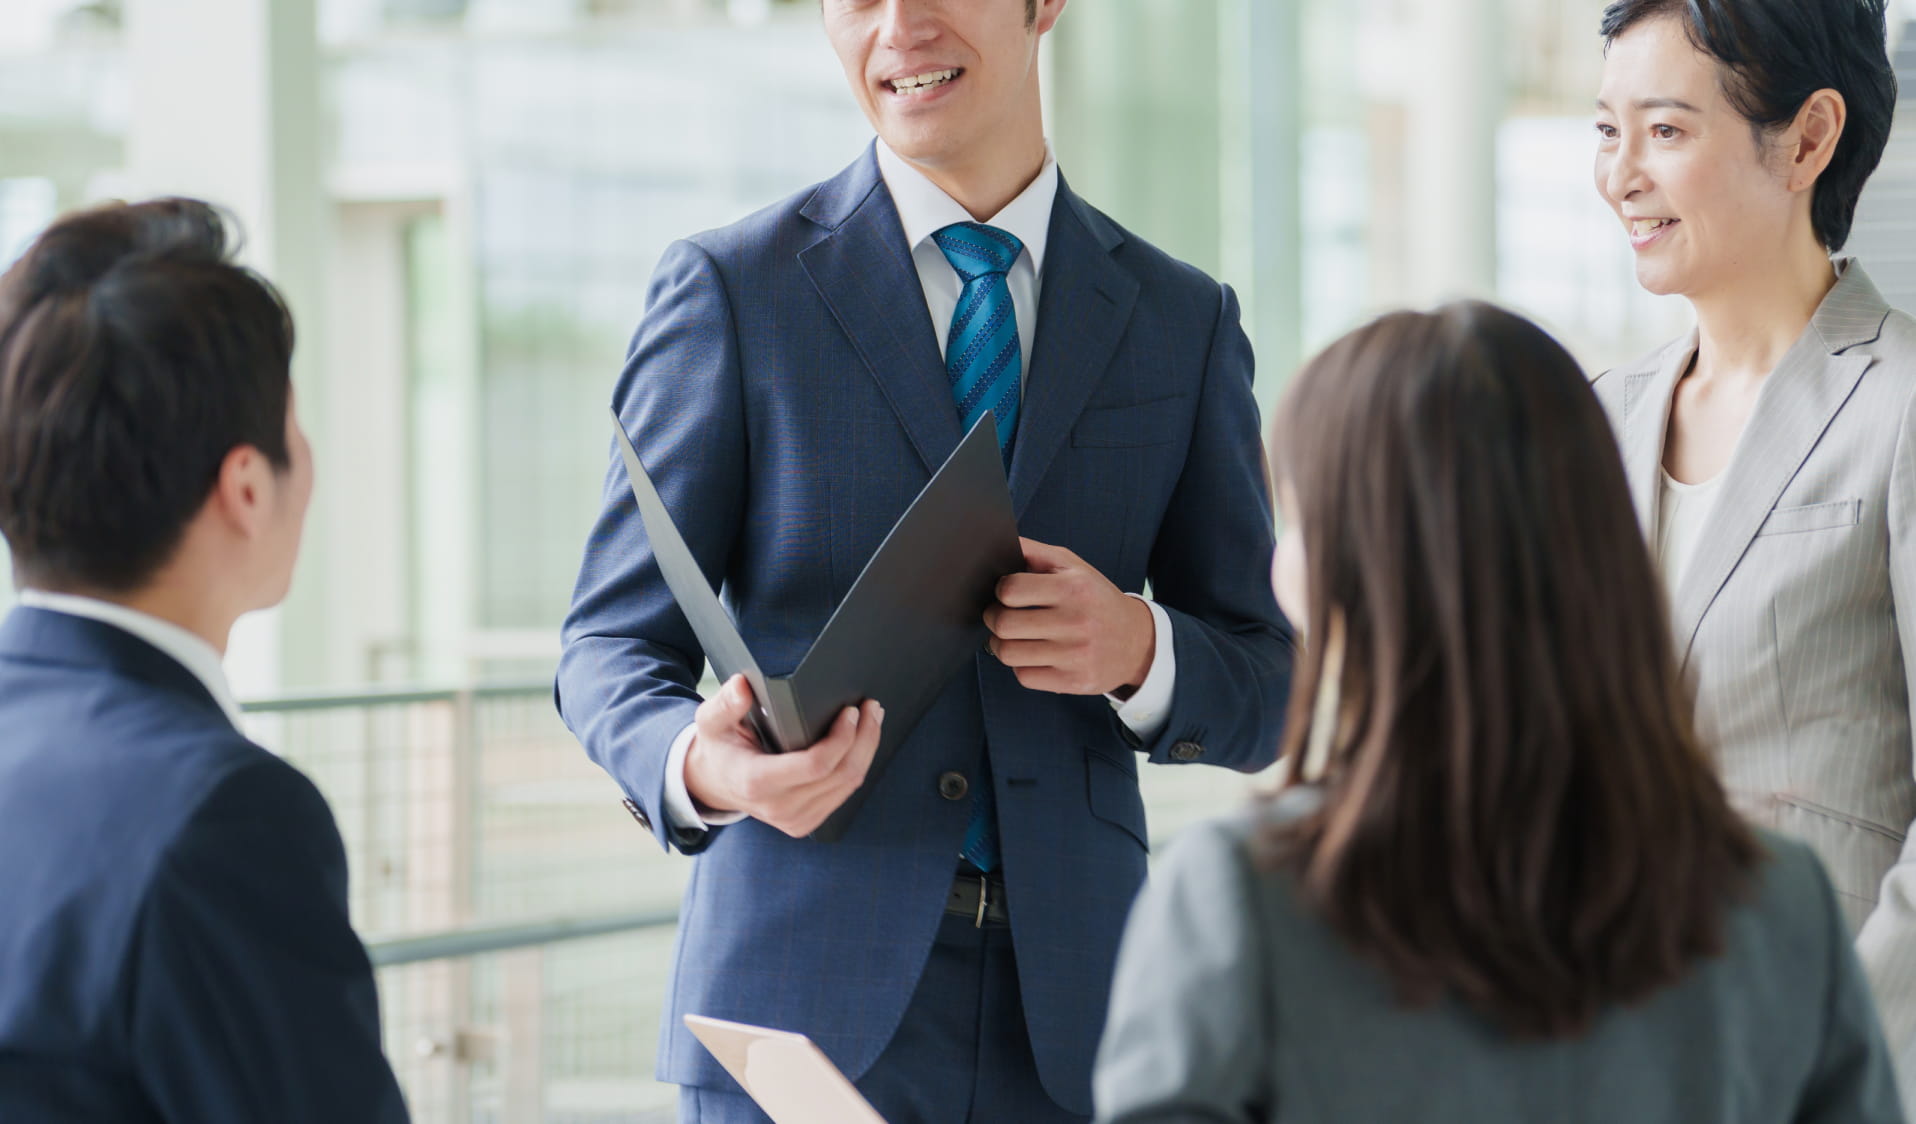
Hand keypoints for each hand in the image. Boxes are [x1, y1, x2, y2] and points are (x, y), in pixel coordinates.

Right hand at [683, 674, 883, 837]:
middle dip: (864, 738)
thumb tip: (742, 685)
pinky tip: (861, 743)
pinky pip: (844, 794)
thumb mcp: (712, 721)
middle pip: (840, 774)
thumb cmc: (719, 746)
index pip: (814, 765)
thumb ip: (725, 704)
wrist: (716, 784)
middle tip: (872, 708)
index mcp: (756, 782)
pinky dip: (857, 766)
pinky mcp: (806, 823)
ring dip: (867, 750)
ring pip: (848, 785)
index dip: (841, 739)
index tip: (852, 711)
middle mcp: (778, 807)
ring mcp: (795, 820)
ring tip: (872, 719)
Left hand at [984, 537, 1154, 695]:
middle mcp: (1076, 621)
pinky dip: (1022, 666)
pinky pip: (1024, 676)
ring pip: (1007, 653)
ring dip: (1002, 644)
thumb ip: (1034, 551)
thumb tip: (997, 542)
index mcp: (1074, 587)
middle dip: (994, 618)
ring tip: (1013, 636)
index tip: (1006, 594)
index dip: (1000, 591)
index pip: (1010, 589)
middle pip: (1003, 624)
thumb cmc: (1095, 599)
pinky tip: (1034, 655)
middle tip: (1001, 615)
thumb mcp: (1072, 566)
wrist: (1137, 642)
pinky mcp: (1074, 681)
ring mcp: (1075, 655)